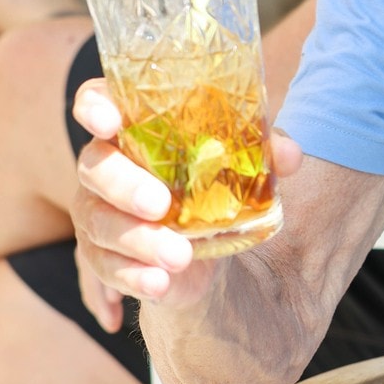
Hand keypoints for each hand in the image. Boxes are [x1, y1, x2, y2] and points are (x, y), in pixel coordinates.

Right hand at [69, 76, 303, 330]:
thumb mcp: (242, 161)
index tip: (109, 121)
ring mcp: (97, 212)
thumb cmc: (214, 179)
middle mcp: (104, 166)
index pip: (95, 101)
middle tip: (160, 204)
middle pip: (95, 166)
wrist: (208, 240)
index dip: (94, 106)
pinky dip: (134, 277)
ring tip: (180, 256)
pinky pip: (106, 267)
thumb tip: (288, 155)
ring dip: (140, 240)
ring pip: (99, 222)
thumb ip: (264, 150)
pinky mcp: (102, 256)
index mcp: (131, 128)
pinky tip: (160, 282)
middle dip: (124, 185)